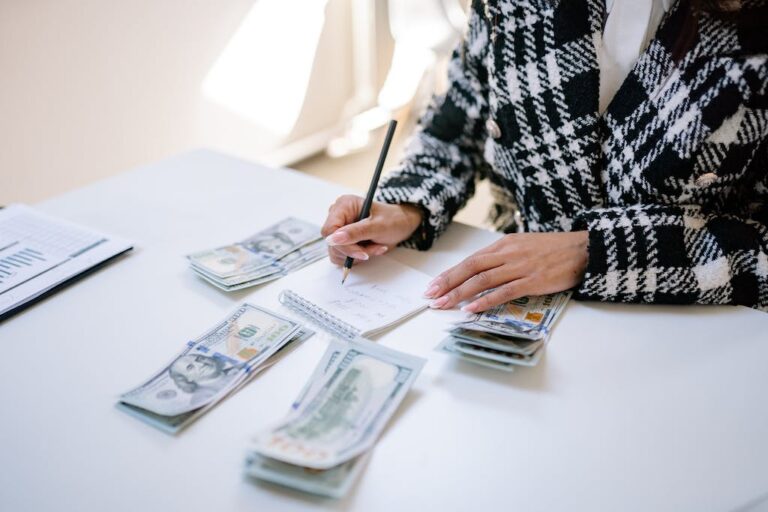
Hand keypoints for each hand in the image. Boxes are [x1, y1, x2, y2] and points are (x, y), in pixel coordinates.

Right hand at [321, 195, 422, 265]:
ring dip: (357, 255)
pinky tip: (370, 249)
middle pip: (332, 243)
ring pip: (337, 252)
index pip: (329, 230)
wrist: (402, 225)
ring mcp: (339, 229)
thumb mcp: (377, 226)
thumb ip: (355, 232)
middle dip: (354, 250)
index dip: (342, 244)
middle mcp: (338, 216)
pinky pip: (341, 256)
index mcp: (344, 205)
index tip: (361, 252)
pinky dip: (356, 257)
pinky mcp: (343, 241)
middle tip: (373, 249)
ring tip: (375, 247)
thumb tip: (334, 239)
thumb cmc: (393, 219)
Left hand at [424, 231, 587, 312]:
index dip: (450, 273)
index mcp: (505, 244)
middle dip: (447, 282)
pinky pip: (504, 292)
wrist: (584, 248)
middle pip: (471, 268)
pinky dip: (485, 301)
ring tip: (444, 304)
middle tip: (431, 296)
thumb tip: (483, 269)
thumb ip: (504, 256)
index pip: (471, 260)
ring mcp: (520, 267)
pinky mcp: (533, 280)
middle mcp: (508, 253)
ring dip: (460, 293)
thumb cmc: (555, 249)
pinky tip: (471, 309)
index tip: (434, 284)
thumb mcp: (524, 245)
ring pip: (482, 280)